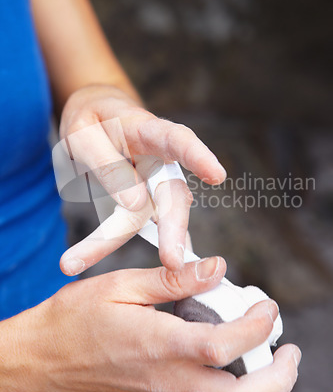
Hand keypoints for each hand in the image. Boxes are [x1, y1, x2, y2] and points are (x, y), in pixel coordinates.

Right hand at [24, 257, 299, 391]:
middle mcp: (166, 378)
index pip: (222, 345)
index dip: (256, 326)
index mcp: (157, 344)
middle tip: (288, 349)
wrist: (48, 355)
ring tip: (273, 360)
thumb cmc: (78, 315)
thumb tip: (217, 267)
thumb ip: (174, 279)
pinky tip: (239, 369)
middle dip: (277, 379)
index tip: (265, 304)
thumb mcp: (122, 283)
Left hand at [58, 84, 225, 274]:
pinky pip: (150, 224)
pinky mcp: (149, 197)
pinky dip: (154, 245)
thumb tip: (137, 204)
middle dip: (173, 227)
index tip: (217, 176)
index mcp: (145, 130)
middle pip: (172, 192)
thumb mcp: (81, 134)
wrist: (95, 119)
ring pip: (159, 215)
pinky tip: (168, 272)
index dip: (197, 155)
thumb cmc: (90, 121)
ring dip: (158, 243)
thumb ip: (106, 164)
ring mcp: (157, 180)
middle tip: (173, 260)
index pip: (175, 139)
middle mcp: (160, 158)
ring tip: (148, 267)